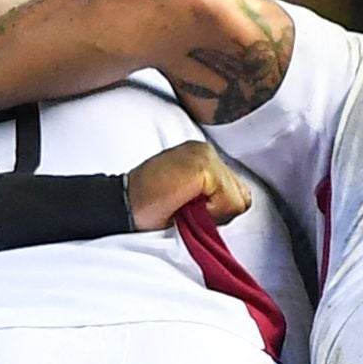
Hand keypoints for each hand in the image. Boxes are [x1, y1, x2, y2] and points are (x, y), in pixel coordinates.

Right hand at [126, 142, 251, 234]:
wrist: (121, 205)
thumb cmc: (148, 206)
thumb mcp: (187, 198)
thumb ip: (210, 195)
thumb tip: (233, 206)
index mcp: (201, 155)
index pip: (235, 189)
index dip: (217, 209)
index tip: (188, 208)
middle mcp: (205, 150)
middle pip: (241, 194)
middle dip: (219, 211)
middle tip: (186, 209)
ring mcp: (205, 155)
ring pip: (237, 199)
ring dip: (215, 213)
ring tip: (185, 208)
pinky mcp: (204, 167)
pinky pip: (229, 202)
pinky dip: (211, 213)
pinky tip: (185, 206)